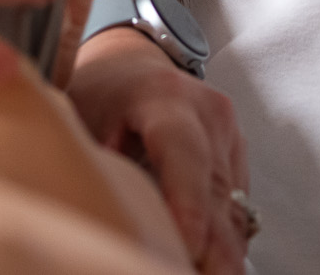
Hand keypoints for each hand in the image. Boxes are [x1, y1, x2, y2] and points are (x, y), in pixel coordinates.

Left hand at [66, 32, 250, 274]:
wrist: (131, 65)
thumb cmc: (100, 93)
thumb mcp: (81, 117)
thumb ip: (91, 160)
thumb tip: (90, 217)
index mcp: (161, 95)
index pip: (182, 150)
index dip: (186, 202)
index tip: (185, 246)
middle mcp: (207, 112)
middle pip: (216, 190)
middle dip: (212, 246)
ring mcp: (229, 132)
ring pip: (233, 206)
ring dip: (222, 251)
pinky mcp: (238, 154)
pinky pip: (237, 207)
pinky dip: (224, 240)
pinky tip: (210, 267)